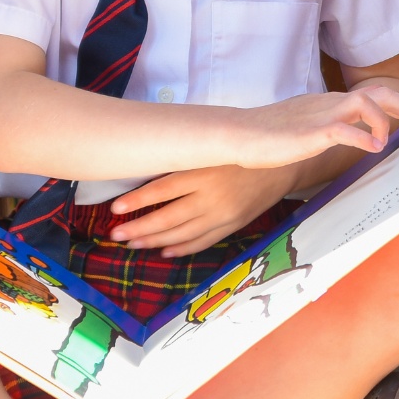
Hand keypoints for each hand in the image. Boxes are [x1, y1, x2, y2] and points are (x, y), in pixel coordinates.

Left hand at [108, 164, 301, 255]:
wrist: (283, 164)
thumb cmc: (242, 149)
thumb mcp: (213, 148)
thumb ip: (186, 159)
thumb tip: (148, 168)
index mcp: (205, 171)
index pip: (163, 189)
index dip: (137, 201)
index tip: (115, 209)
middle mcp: (213, 196)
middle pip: (168, 218)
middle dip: (139, 228)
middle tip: (115, 234)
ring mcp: (223, 215)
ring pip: (182, 234)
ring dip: (155, 241)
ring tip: (133, 243)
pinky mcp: (233, 225)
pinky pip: (203, 241)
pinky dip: (182, 248)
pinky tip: (164, 251)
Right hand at [226, 88, 398, 168]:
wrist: (236, 134)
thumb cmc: (267, 136)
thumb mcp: (304, 129)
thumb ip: (327, 132)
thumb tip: (347, 145)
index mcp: (330, 102)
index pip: (372, 95)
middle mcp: (329, 103)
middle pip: (377, 93)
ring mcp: (320, 116)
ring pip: (364, 102)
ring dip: (383, 121)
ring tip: (387, 141)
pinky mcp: (309, 133)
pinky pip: (342, 129)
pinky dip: (362, 137)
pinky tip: (372, 149)